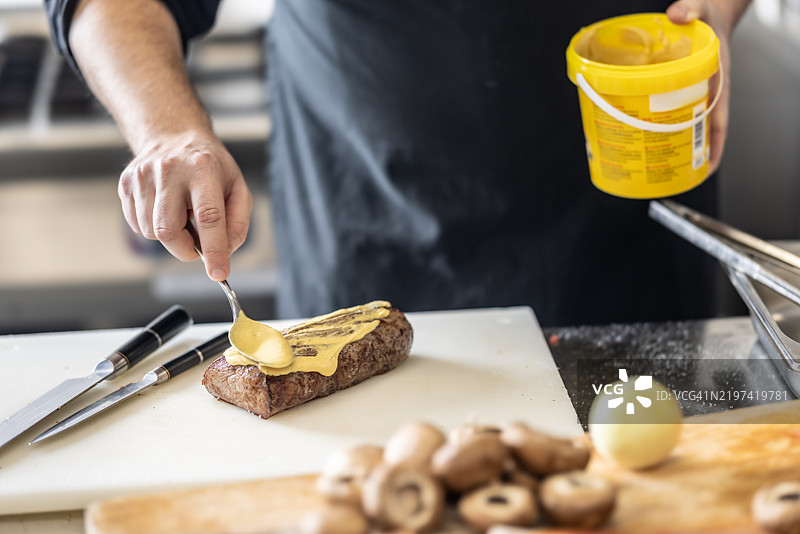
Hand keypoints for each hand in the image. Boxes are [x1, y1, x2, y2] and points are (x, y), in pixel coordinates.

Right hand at [118, 131, 252, 280]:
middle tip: (197, 246)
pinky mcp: (126, 183)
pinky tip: (165, 209)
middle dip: (185, 250)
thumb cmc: (210, 167)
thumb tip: (224, 254)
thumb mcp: (237, 188)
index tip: (219, 274)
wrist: (174, 136)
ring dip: (170, 236)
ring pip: (151, 232)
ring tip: (181, 214)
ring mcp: (143, 175)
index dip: (214, 250)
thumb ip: (237, 224)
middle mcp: (169, 169)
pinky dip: (154, 227)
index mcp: (203, 168)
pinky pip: (137, 225)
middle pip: (168, 231)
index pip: (208, 217)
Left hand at [666, 0, 750, 175]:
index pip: (720, 117)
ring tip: (666, 172)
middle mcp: (711, 90)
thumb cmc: (709, 15)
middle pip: (705, 130)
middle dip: (695, 156)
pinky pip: (680, 114)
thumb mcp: (700, 9)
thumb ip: (689, 8)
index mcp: (719, 78)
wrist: (711, 10)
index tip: (708, 166)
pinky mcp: (686, 91)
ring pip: (692, 126)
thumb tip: (676, 13)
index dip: (714, 144)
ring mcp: (699, 93)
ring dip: (682, 149)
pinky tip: (655, 143)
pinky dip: (671, 131)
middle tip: (679, 178)